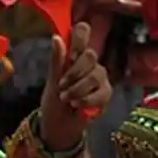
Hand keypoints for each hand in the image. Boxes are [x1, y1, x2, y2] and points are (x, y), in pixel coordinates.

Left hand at [38, 22, 111, 152]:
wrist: (59, 125)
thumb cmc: (53, 101)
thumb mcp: (51, 81)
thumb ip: (56, 61)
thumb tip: (56, 37)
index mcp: (73, 55)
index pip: (83, 32)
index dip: (80, 38)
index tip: (71, 56)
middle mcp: (89, 63)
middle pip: (90, 55)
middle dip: (74, 73)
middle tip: (61, 86)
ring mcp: (100, 77)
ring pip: (96, 74)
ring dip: (78, 89)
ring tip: (66, 99)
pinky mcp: (106, 93)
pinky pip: (102, 91)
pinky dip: (87, 99)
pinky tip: (77, 105)